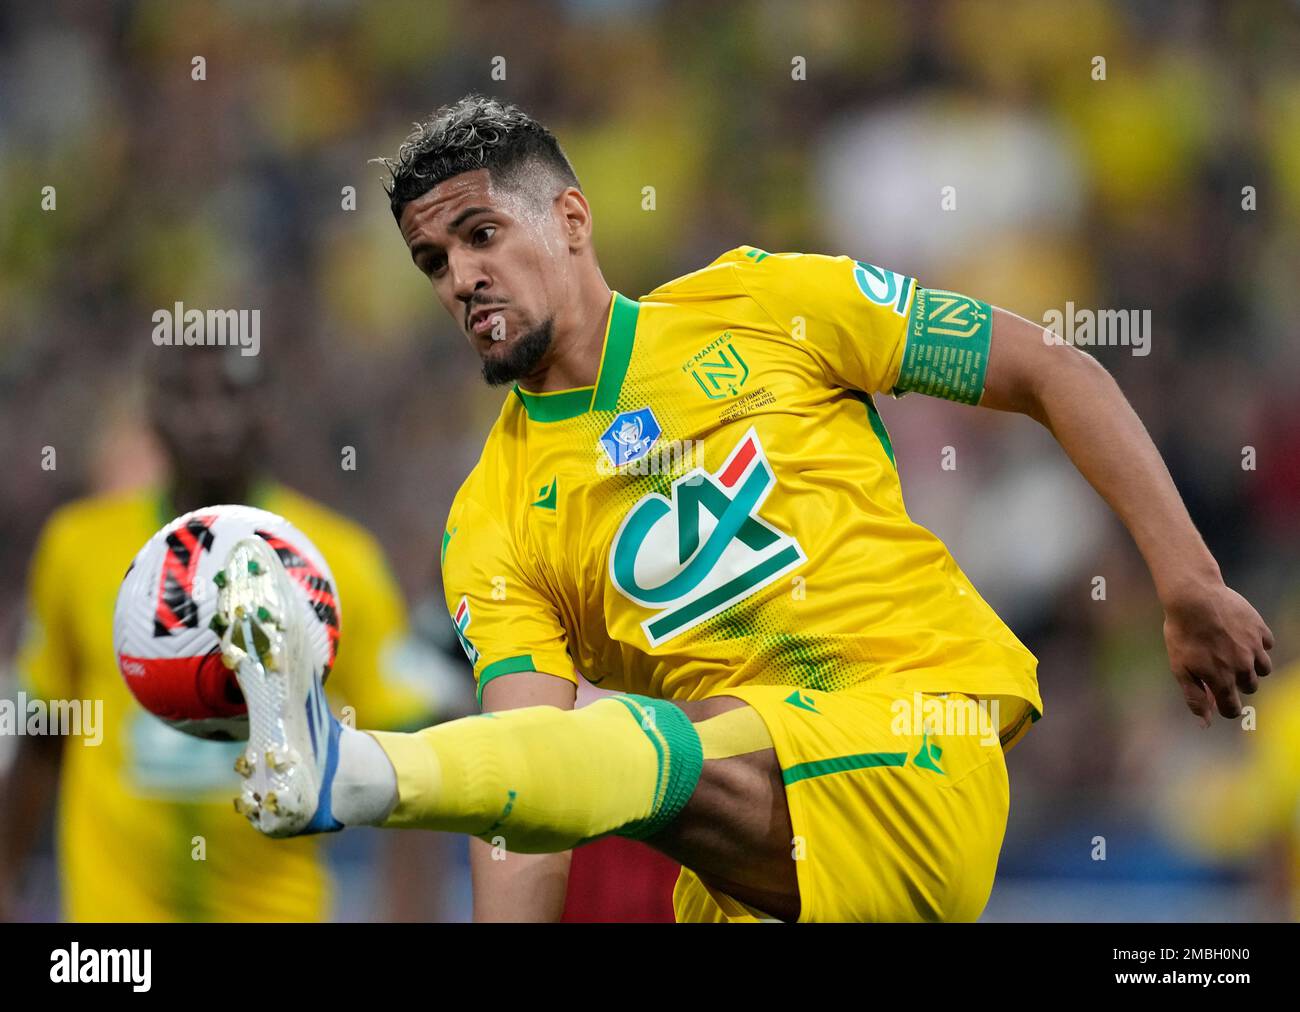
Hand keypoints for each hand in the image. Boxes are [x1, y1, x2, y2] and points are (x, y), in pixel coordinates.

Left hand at [1162, 582, 1273, 725]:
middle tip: (1221, 666)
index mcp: (1222, 679)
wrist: (1193, 597)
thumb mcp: (1180, 668)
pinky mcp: (1260, 629)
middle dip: (1237, 683)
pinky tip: (1239, 635)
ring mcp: (1254, 647)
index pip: (1233, 708)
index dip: (1225, 707)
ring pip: (1264, 668)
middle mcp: (1243, 666)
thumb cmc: (1182, 633)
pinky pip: (1267, 644)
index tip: (1219, 699)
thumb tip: (1205, 722)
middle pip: (1250, 687)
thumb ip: (1194, 696)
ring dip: (1251, 665)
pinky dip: (1257, 643)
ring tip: (1233, 652)